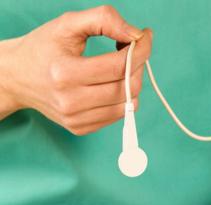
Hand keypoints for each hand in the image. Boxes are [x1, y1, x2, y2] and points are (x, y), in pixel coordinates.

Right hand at [0, 5, 151, 134]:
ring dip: (133, 81)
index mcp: (65, 73)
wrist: (16, 76)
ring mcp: (75, 119)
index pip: (119, 66)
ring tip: (119, 66)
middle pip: (127, 87)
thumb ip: (103, 20)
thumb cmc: (44, 48)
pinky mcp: (80, 128)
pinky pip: (119, 115)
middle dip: (137, 64)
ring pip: (128, 104)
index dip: (140, 50)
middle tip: (130, 50)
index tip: (144, 36)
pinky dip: (123, 97)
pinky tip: (109, 83)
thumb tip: (136, 35)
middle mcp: (70, 101)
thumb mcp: (67, 24)